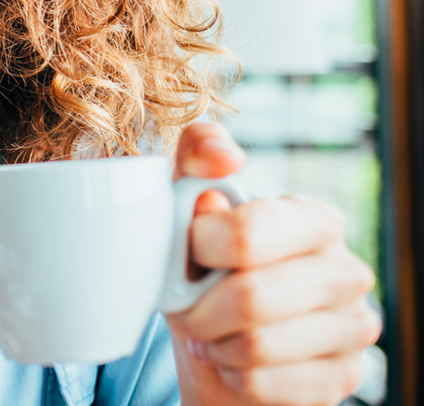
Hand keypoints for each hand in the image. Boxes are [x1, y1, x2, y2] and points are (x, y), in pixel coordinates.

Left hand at [162, 123, 380, 405]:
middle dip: (198, 307)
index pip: (246, 233)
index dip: (197, 248)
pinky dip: (232, 376)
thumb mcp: (187, 205)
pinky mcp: (343, 378)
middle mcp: (347, 271)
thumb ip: (197, 161)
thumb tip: (223, 158)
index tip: (188, 253)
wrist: (220, 342)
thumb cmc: (204, 266)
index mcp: (314, 219)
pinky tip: (232, 361)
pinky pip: (265, 385)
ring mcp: (353, 328)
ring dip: (213, 343)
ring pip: (257, 346)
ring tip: (209, 332)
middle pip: (251, 297)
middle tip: (187, 306)